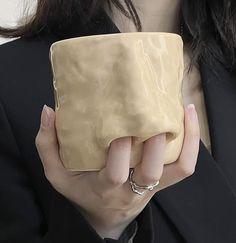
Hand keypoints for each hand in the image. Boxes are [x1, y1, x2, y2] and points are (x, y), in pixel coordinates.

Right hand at [35, 104, 199, 238]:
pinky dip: (192, 145)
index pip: (115, 172)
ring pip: (177, 168)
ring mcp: (152, 188)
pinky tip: (189, 120)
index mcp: (104, 188)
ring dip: (185, 138)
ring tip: (184, 109)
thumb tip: (49, 111)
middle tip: (150, 112)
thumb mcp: (57, 174)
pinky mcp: (163, 183)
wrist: (104, 214)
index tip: (119, 122)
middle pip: (150, 170)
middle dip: (153, 141)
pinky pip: (184, 167)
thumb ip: (47, 144)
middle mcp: (132, 190)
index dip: (120, 149)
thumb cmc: (80, 191)